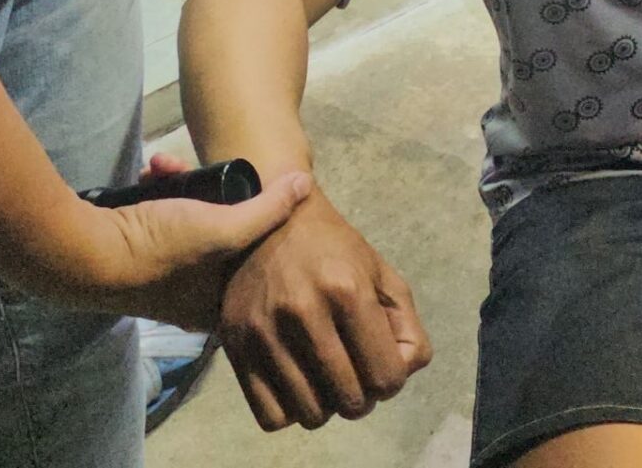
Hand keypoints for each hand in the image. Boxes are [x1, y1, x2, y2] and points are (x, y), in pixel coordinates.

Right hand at [21, 168, 312, 331]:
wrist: (80, 253)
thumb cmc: (158, 250)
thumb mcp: (223, 229)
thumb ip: (268, 210)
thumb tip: (304, 185)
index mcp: (216, 308)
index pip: (253, 266)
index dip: (257, 223)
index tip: (254, 189)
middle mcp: (189, 299)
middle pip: (218, 237)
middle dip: (211, 192)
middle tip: (201, 167)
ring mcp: (158, 276)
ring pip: (186, 219)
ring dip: (180, 183)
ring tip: (163, 164)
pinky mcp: (132, 252)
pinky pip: (157, 215)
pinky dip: (155, 189)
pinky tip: (148, 171)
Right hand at [218, 191, 430, 430]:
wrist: (268, 224)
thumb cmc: (334, 251)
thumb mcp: (382, 275)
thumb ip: (406, 328)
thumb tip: (400, 376)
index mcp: (347, 290)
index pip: (386, 377)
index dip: (392, 381)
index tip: (382, 366)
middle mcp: (303, 313)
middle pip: (350, 402)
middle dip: (363, 397)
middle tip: (355, 375)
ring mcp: (264, 333)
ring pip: (311, 415)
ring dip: (327, 406)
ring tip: (326, 378)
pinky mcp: (235, 346)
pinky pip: (271, 416)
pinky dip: (290, 411)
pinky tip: (297, 384)